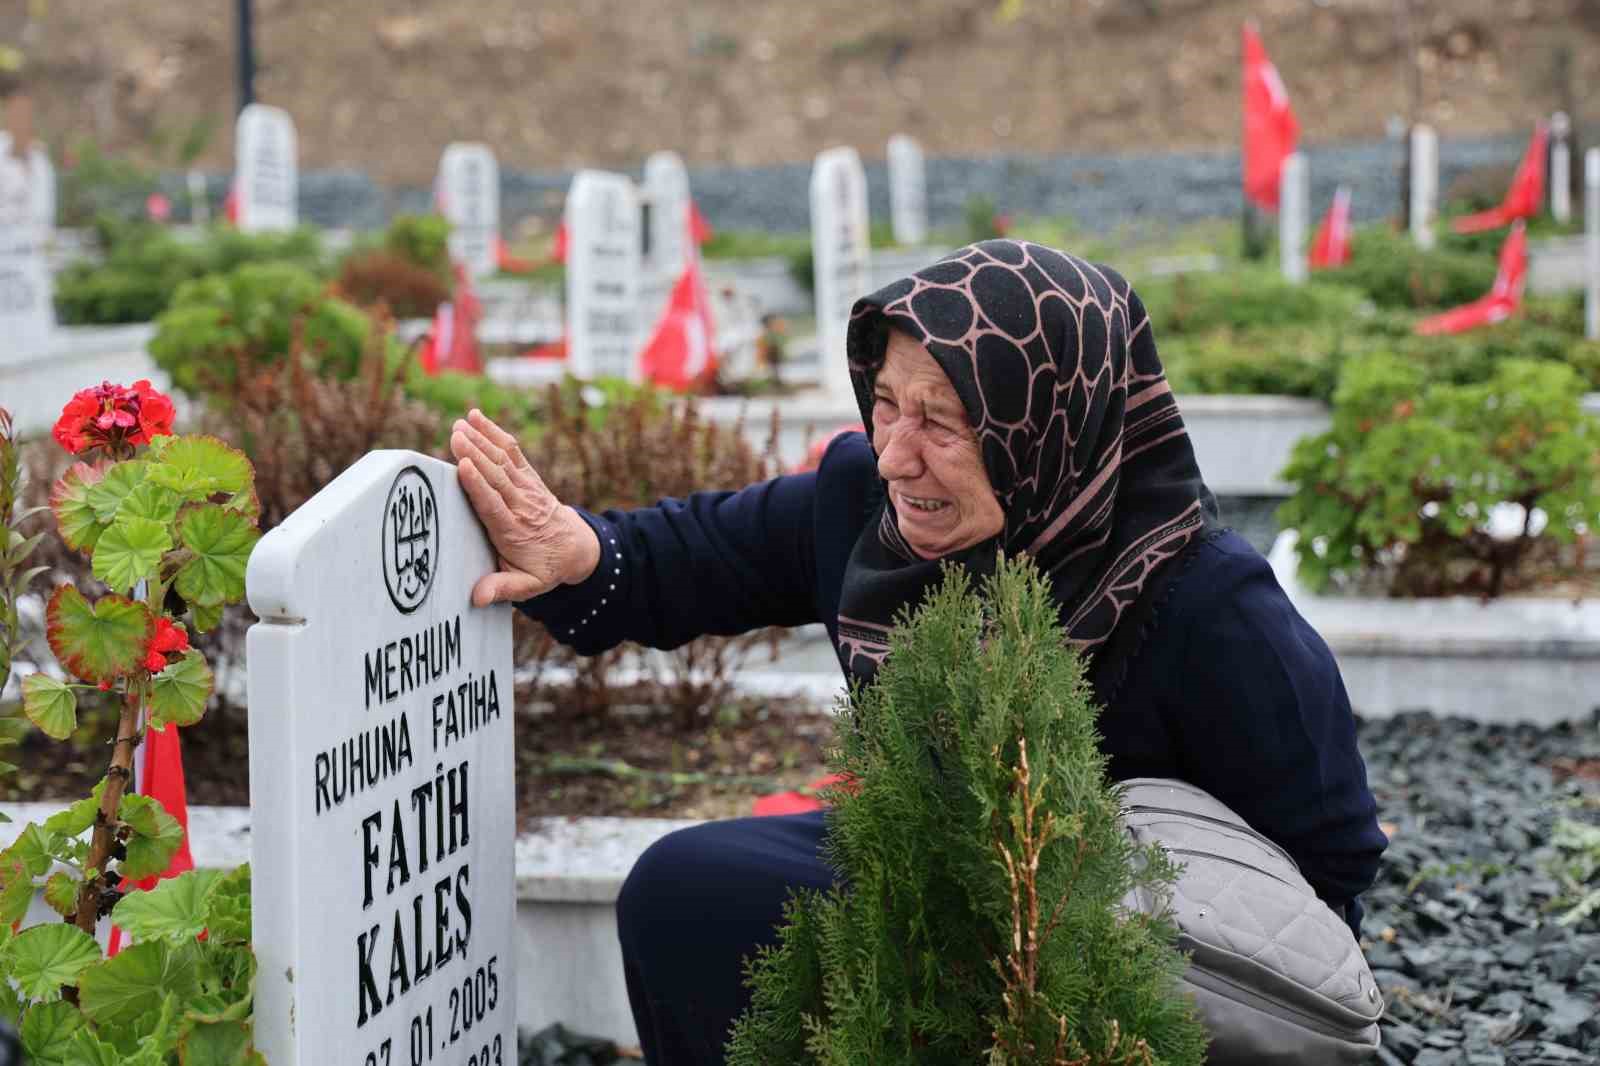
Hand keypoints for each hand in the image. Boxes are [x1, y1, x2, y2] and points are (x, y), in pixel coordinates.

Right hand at [449, 409, 599, 606]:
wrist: (577, 548)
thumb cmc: (544, 568)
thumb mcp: (528, 586)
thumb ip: (502, 588)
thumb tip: (477, 597)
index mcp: (514, 532)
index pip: (494, 506)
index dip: (479, 486)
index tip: (464, 467)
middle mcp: (521, 506)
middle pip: (496, 477)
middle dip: (476, 455)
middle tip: (455, 436)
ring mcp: (527, 488)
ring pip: (503, 461)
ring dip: (482, 440)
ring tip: (460, 423)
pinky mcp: (528, 477)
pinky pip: (512, 452)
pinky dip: (495, 434)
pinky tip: (476, 417)